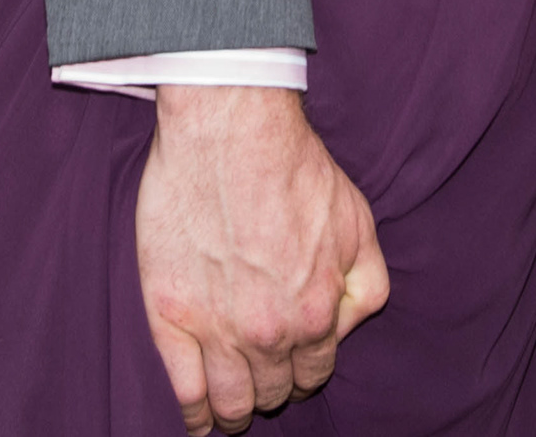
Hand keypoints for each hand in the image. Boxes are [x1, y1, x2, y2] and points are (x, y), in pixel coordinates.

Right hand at [137, 84, 388, 432]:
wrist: (229, 127)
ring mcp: (216, 328)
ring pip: (230, 402)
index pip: (314, 375)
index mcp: (317, 315)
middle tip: (261, 379)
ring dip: (234, 413)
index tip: (293, 369)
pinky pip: (184, 391)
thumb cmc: (293, 167)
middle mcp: (269, 333)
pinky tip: (198, 420)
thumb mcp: (358, 223)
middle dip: (271, 388)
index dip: (304, 373)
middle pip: (272, 391)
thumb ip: (365, 287)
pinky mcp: (170, 315)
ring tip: (230, 414)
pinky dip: (194, 415)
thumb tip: (346, 327)